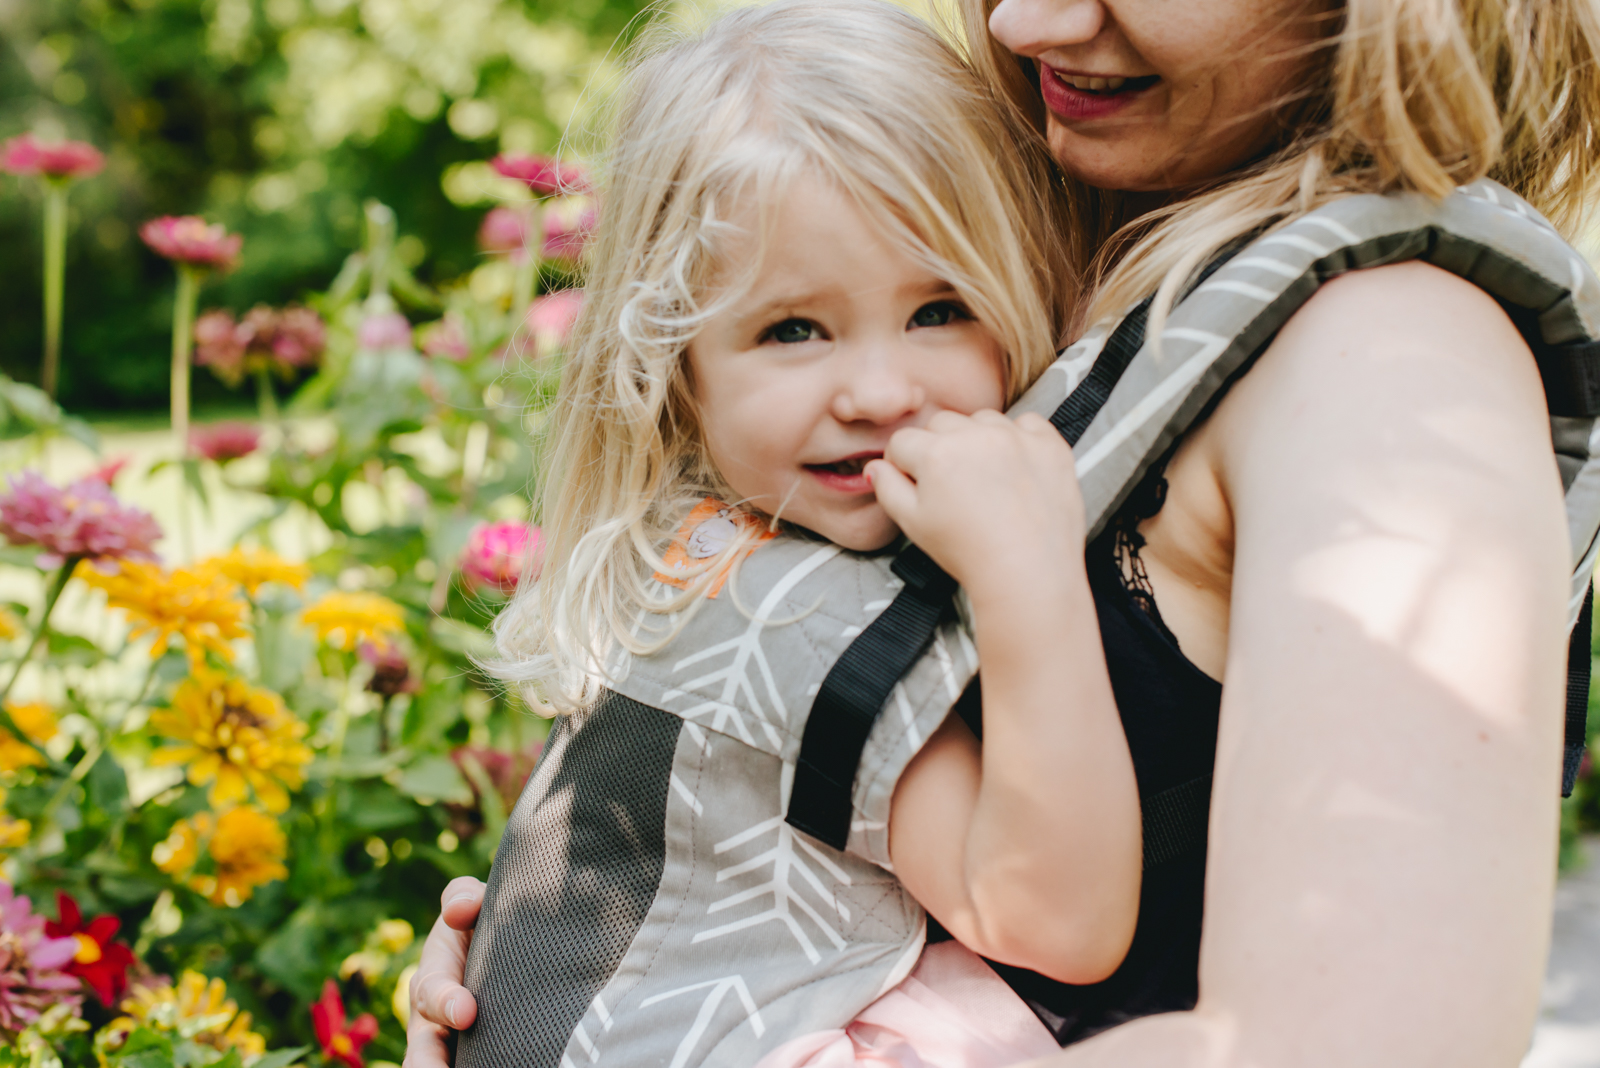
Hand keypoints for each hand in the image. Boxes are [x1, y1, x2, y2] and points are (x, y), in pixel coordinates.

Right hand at [403, 877, 483, 1067]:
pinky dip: (482, 1067)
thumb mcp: (472, 903)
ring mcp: (452, 1046)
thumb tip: (458, 910)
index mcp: (431, 979)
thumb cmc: (484, 923)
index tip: (466, 1012)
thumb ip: (463, 897)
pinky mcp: (477, 1057)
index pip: (431, 993)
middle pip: (423, 1050)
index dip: (446, 1002)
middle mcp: (433, 1021)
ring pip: (439, 1065)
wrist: (509, 948)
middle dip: (428, 1063)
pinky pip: (472, 1066)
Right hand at [868, 410, 1084, 596]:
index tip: (917, 485)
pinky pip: (1027, 424)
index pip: (903, 442)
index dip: (903, 465)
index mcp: (936, 453)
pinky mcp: (1049, 444)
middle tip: (953, 486)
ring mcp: (1016, 436)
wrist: (1029, 573)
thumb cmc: (969, 553)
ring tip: (986, 479)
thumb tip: (877, 466)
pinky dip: (1019, 439)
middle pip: (941, 424)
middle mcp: (975, 435)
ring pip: (982, 420)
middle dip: (939, 448)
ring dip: (978, 440)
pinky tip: (1015, 470)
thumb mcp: (913, 525)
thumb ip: (887, 488)